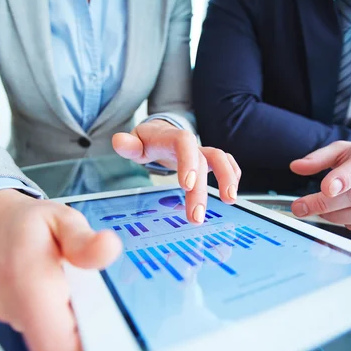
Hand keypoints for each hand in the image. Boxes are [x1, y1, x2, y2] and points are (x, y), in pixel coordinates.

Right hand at [0, 190, 121, 350]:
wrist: (6, 225)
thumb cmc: (35, 224)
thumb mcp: (64, 220)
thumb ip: (84, 238)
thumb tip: (107, 248)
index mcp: (24, 277)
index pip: (54, 344)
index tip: (113, 339)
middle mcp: (13, 305)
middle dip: (89, 341)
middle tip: (108, 311)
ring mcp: (14, 317)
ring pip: (52, 346)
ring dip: (79, 331)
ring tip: (89, 296)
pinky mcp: (19, 321)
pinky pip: (48, 336)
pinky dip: (69, 326)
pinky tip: (77, 300)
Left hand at [112, 120, 241, 222]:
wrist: (158, 133)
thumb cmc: (146, 141)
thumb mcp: (134, 142)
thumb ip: (127, 145)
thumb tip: (118, 141)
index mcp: (171, 137)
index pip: (184, 143)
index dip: (188, 161)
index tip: (186, 185)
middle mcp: (190, 144)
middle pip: (202, 160)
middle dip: (201, 189)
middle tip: (196, 216)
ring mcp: (201, 151)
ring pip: (221, 159)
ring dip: (228, 178)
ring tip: (229, 200)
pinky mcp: (207, 160)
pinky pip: (226, 162)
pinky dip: (232, 175)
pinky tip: (231, 194)